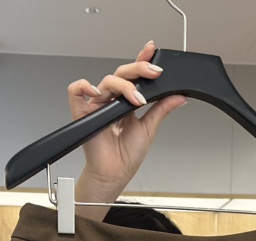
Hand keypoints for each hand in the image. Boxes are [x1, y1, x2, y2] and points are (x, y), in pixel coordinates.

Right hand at [67, 40, 186, 218]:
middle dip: (139, 69)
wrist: (115, 175)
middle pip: (121, 74)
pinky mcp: (82, 113)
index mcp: (125, 102)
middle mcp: (111, 100)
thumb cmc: (127, 156)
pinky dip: (84, 86)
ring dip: (124, 86)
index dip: (141, 60)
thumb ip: (162, 109)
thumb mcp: (149, 128)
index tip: (152, 50)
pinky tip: (97, 93)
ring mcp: (96, 105)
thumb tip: (179, 95)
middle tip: (154, 73)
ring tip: (137, 99)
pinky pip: (76, 90)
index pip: (133, 76)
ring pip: (106, 81)